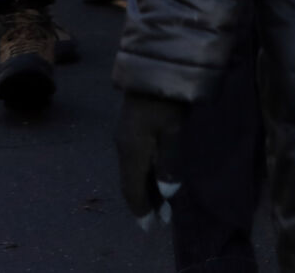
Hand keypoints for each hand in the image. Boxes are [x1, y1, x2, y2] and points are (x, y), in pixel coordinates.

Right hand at [115, 90, 187, 228]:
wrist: (154, 65)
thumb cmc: (166, 100)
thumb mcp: (173, 132)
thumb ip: (169, 163)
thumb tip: (166, 192)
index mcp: (131, 151)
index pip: (131, 189)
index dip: (141, 210)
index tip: (150, 228)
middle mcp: (122, 146)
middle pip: (130, 182)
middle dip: (145, 202)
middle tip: (162, 219)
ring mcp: (123, 135)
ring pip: (132, 170)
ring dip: (145, 187)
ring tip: (163, 202)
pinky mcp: (129, 128)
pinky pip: (134, 159)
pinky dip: (143, 173)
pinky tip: (155, 176)